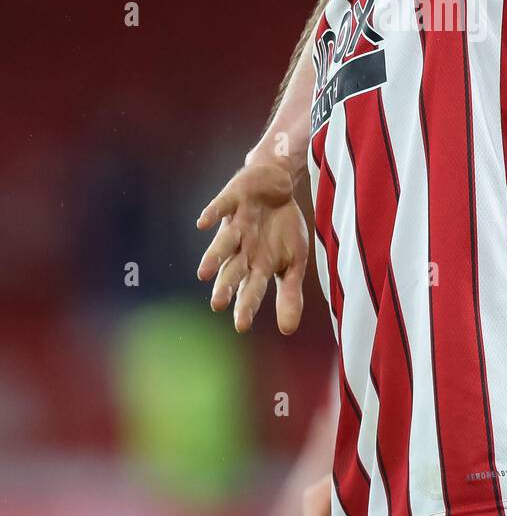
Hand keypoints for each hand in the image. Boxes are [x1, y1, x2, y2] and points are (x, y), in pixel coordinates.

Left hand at [196, 161, 308, 334]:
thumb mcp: (295, 261)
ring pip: (224, 242)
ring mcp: (237, 224)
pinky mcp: (233, 200)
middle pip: (233, 270)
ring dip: (214, 256)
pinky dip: (212, 214)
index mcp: (257, 265)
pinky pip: (221, 206)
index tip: (242, 326)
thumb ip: (290, 293)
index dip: (246, 305)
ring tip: (204, 273)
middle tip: (218, 304)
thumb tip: (287, 331)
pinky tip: (202, 223)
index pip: (251, 289)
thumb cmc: (283, 228)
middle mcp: (243, 248)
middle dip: (226, 286)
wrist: (278, 185)